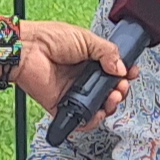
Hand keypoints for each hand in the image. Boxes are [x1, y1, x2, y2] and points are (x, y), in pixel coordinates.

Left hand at [10, 17, 128, 118]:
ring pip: (98, 107)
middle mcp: (82, 78)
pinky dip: (91, 121)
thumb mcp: (86, 39)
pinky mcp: (61, 106)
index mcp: (89, 60)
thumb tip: (122, 68)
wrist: (27, 50)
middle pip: (109, 92)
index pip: (113, 72)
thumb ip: (107, 52)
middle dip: (120, 91)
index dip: (124, 75)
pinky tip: (98, 113)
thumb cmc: (49, 39)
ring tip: (111, 98)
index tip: (131, 73)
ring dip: (110, 105)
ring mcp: (73, 93)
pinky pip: (80, 119)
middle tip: (120, 86)